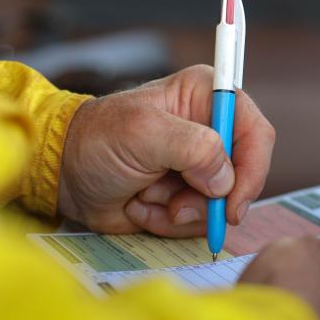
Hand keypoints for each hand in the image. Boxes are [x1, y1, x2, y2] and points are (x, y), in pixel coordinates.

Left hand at [58, 65, 274, 235]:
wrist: (64, 176)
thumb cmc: (97, 141)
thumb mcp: (143, 133)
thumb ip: (192, 147)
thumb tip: (225, 180)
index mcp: (207, 97)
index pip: (255, 132)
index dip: (252, 169)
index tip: (232, 203)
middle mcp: (211, 130)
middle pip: (243, 175)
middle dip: (208, 199)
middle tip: (175, 207)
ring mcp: (201, 167)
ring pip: (221, 204)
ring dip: (180, 212)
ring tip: (145, 198)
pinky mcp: (188, 196)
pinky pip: (199, 221)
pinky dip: (167, 222)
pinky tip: (140, 206)